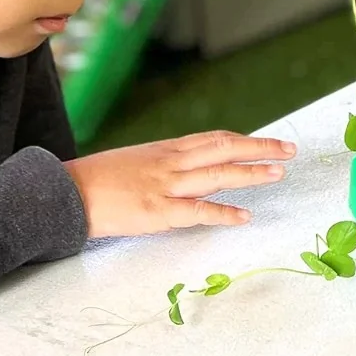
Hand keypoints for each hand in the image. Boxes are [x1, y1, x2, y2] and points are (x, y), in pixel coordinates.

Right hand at [64, 132, 296, 238]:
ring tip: (277, 173)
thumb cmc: (98, 179)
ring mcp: (165, 187)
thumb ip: (166, 164)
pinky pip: (197, 212)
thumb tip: (192, 170)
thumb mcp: (136, 161)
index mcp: (166, 150)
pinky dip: (223, 213)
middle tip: (289, 150)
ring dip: (251, 174)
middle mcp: (171, 163)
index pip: (214, 139)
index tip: (269, 142)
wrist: (66, 192)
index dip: (244, 140)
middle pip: (224, 149)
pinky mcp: (157, 213)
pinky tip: (244, 216)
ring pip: (217, 175)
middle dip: (259, 148)